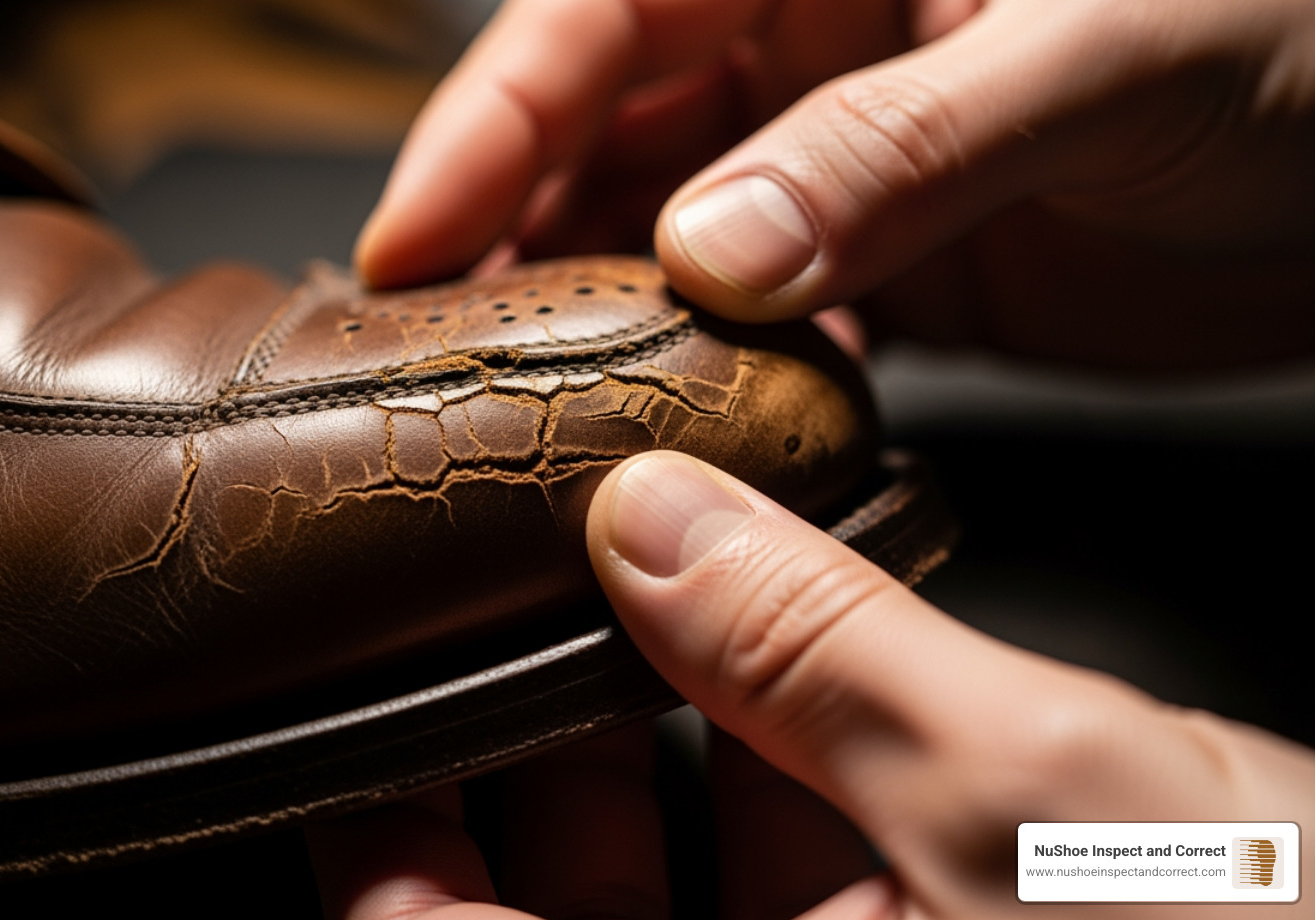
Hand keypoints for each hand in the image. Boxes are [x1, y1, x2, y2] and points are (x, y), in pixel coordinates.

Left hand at [308, 451, 1314, 918]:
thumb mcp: (1040, 798)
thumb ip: (824, 657)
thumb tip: (656, 518)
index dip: (389, 840)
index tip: (360, 696)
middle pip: (576, 897)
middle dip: (536, 736)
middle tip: (501, 575)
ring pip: (695, 864)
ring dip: (662, 712)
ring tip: (626, 560)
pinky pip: (807, 847)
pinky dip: (781, 735)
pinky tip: (779, 619)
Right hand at [354, 0, 1314, 369]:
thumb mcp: (1101, 48)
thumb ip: (894, 146)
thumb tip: (716, 249)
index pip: (610, 2)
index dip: (491, 114)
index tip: (416, 232)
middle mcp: (817, 31)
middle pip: (607, 125)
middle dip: (510, 225)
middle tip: (436, 339)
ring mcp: (845, 154)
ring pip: (667, 230)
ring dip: (596, 311)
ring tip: (524, 397)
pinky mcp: (893, 260)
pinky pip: (763, 318)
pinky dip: (713, 372)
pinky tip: (678, 422)